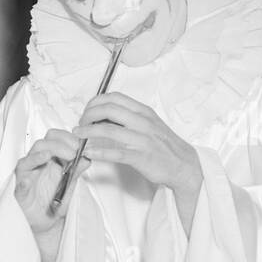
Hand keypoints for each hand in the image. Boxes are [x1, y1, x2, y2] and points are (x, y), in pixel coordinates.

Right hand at [13, 129, 91, 235]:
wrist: (46, 221)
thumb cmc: (54, 199)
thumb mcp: (70, 183)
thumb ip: (77, 169)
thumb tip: (87, 157)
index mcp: (49, 159)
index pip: (53, 138)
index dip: (66, 137)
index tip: (80, 144)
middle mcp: (36, 165)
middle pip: (41, 145)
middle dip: (57, 145)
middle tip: (72, 152)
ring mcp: (26, 177)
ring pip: (26, 161)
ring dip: (37, 156)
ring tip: (48, 155)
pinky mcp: (19, 193)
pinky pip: (19, 186)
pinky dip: (23, 182)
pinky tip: (28, 181)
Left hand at [77, 94, 201, 198]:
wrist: (183, 164)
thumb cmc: (163, 145)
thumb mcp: (148, 123)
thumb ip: (129, 117)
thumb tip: (104, 114)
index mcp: (143, 111)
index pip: (114, 97)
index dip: (95, 102)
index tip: (87, 111)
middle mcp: (142, 122)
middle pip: (108, 110)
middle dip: (88, 115)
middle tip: (80, 124)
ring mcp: (142, 139)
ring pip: (108, 129)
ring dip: (88, 132)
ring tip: (78, 136)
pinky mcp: (141, 157)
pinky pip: (115, 153)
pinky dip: (99, 152)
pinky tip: (89, 153)